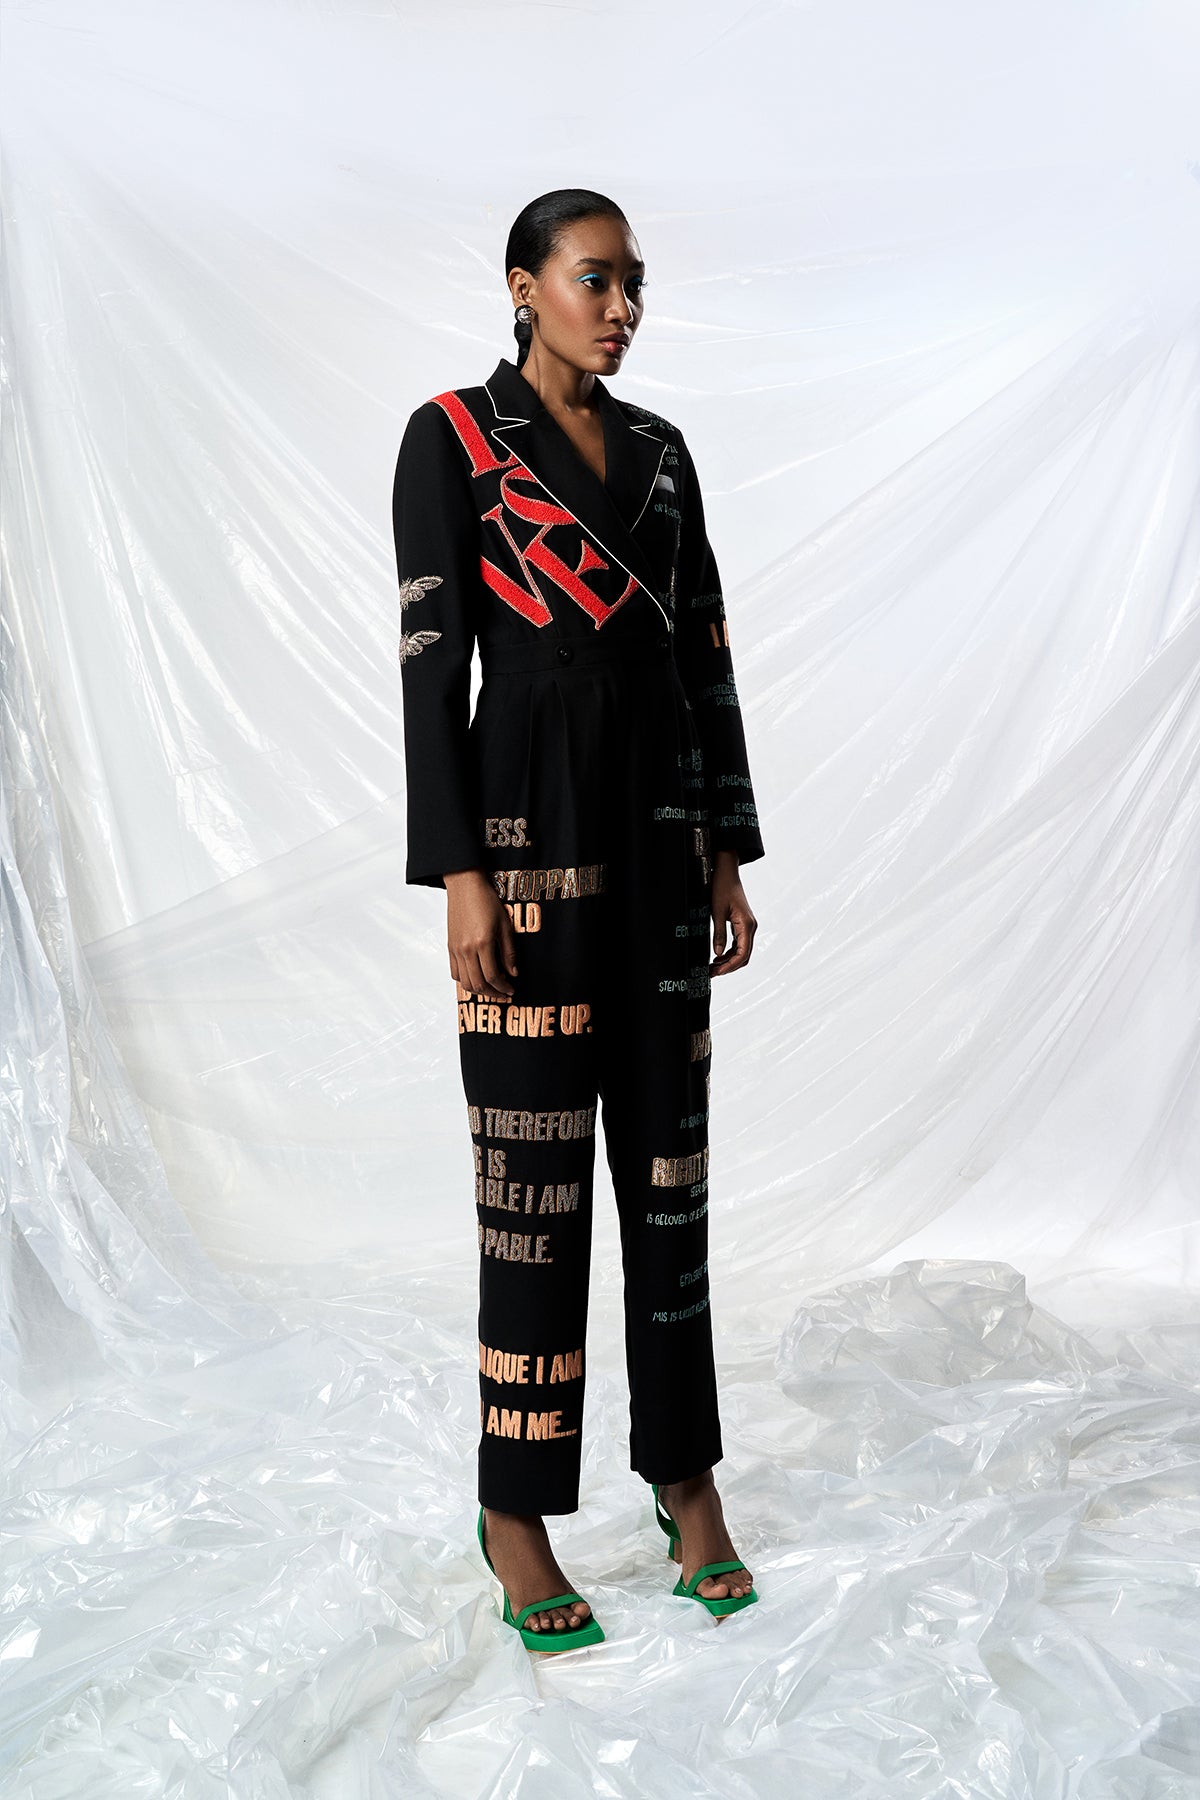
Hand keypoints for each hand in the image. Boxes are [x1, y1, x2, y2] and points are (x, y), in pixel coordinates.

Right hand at [445, 869, 518, 1000]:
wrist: (464, 886)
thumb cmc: (487, 901)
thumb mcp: (505, 925)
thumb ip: (509, 952)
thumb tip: (513, 973)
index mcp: (482, 943)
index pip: (493, 977)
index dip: (503, 987)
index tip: (511, 990)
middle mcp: (466, 949)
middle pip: (477, 984)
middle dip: (493, 994)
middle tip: (504, 994)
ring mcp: (456, 949)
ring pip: (464, 982)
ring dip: (479, 991)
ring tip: (491, 990)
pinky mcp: (450, 947)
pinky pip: (455, 972)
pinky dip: (465, 981)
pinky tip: (476, 978)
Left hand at [710, 850, 756, 975]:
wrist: (726, 871)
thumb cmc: (722, 887)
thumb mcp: (716, 911)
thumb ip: (718, 933)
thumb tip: (717, 953)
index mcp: (747, 924)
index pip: (743, 953)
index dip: (730, 966)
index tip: (717, 972)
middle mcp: (750, 927)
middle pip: (744, 955)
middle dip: (729, 966)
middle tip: (712, 973)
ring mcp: (747, 925)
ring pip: (742, 950)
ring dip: (729, 960)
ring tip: (713, 966)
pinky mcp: (742, 923)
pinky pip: (738, 943)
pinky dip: (729, 952)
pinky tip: (718, 956)